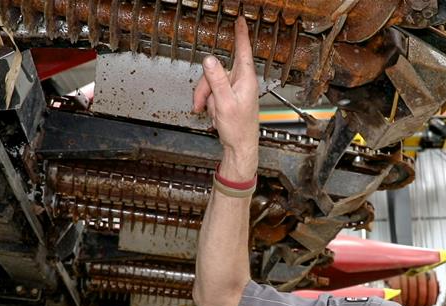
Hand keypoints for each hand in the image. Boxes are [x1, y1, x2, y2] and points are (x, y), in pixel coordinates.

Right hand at [192, 17, 258, 179]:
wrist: (239, 146)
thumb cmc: (238, 128)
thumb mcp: (224, 103)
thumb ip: (216, 81)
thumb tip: (209, 60)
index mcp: (245, 80)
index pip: (243, 51)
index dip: (241, 34)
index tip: (241, 20)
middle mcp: (241, 82)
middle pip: (216, 71)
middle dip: (204, 87)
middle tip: (200, 104)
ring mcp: (234, 89)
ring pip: (211, 82)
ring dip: (205, 97)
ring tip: (209, 112)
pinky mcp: (228, 96)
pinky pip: (212, 92)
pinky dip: (208, 102)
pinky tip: (213, 113)